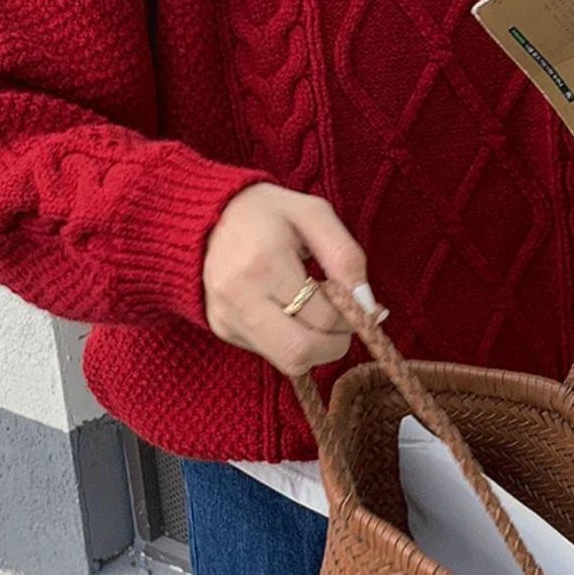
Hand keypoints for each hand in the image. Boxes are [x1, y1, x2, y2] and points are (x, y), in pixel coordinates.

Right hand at [203, 183, 373, 375]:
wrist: (205, 215)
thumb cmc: (266, 212)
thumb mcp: (313, 214)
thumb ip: (346, 256)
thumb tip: (369, 306)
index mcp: (264, 262)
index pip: (324, 316)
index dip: (352, 316)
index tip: (357, 301)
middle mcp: (239, 297)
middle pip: (302, 352)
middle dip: (335, 344)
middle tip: (342, 320)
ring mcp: (226, 318)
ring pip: (289, 362)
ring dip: (315, 346)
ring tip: (315, 311)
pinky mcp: (222, 329)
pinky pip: (271, 353)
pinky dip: (291, 340)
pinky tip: (288, 309)